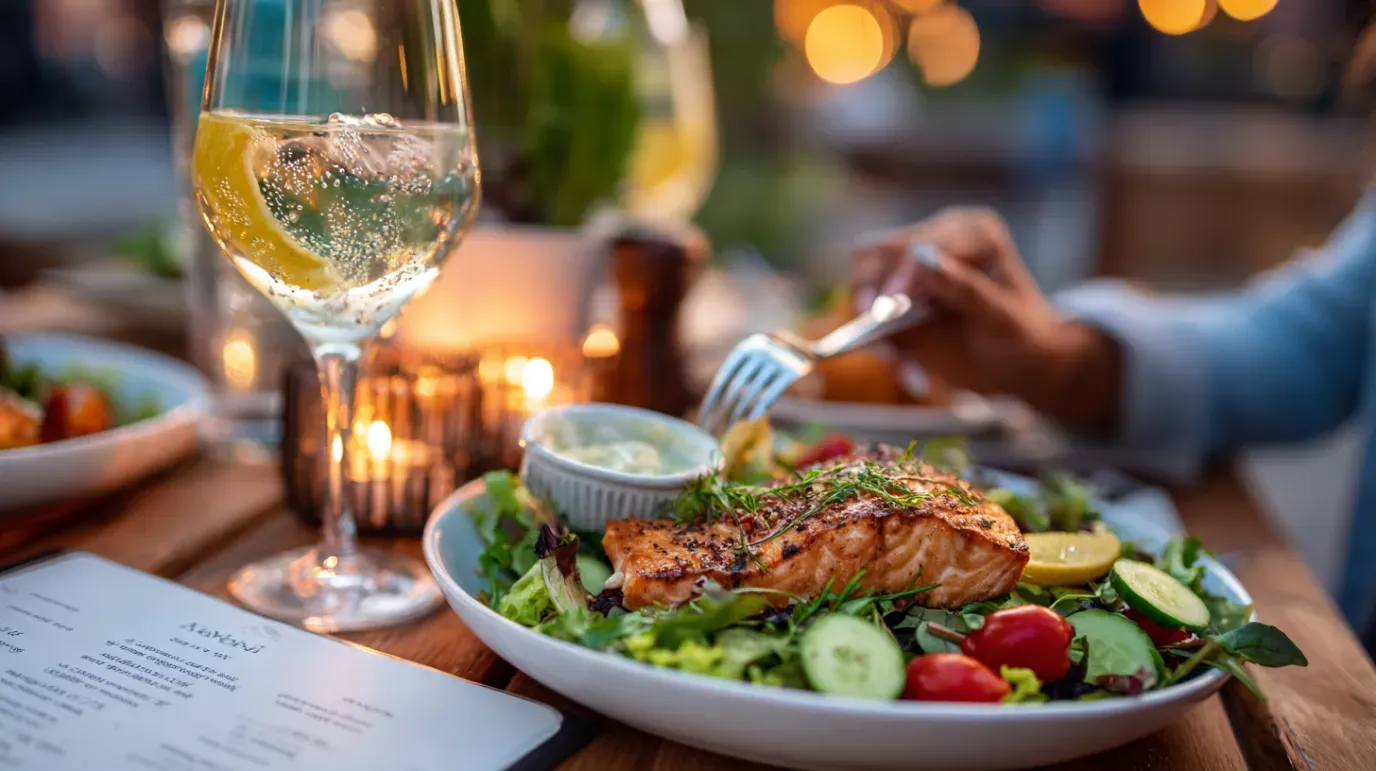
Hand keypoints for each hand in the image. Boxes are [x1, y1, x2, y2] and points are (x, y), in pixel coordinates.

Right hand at [851, 207, 1121, 430]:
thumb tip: (919, 256)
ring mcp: (909, 273)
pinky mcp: (895, 304)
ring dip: (873, 326)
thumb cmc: (1024, 335)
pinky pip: (871, 321)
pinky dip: (884, 348)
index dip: (900, 275)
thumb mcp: (1002, 314)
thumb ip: (963, 286)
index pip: (919, 243)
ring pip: (866, 286)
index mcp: (968, 233)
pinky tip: (912, 374)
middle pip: (878, 254)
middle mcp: (934, 242)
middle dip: (873, 296)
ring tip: (903, 365)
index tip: (888, 309)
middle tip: (878, 334)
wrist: (1022, 365)